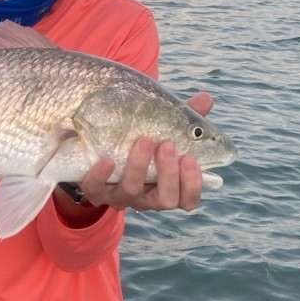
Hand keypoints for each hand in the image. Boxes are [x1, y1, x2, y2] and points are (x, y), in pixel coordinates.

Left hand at [71, 92, 214, 214]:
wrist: (96, 150)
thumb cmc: (138, 145)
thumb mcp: (161, 133)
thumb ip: (183, 121)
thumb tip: (205, 99)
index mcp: (166, 188)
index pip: (187, 200)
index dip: (192, 185)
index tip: (190, 159)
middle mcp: (145, 198)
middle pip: (164, 200)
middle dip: (168, 174)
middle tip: (167, 146)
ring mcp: (118, 195)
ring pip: (131, 191)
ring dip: (138, 167)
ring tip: (143, 141)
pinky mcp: (94, 189)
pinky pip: (95, 188)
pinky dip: (102, 175)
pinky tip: (108, 160)